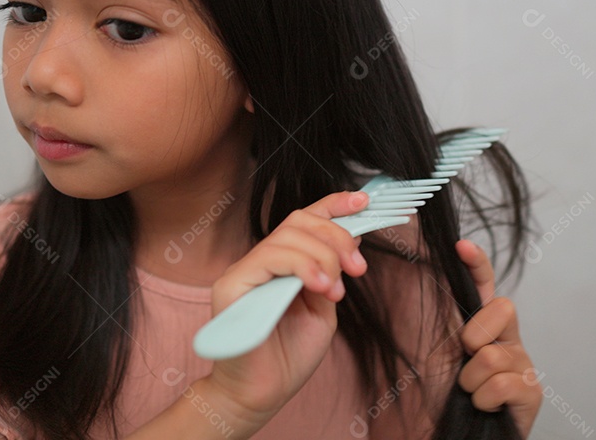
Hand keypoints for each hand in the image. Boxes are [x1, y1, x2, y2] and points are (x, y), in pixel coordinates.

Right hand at [204, 190, 370, 426]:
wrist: (262, 393)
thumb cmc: (289, 355)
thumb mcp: (323, 307)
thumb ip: (330, 274)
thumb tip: (347, 245)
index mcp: (284, 263)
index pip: (306, 219)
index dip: (334, 205)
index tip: (363, 202)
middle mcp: (262, 260)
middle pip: (300, 221)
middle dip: (337, 237)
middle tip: (357, 268)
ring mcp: (244, 270)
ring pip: (287, 235)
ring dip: (323, 257)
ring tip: (335, 290)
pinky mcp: (232, 285)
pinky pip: (270, 257)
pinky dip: (302, 266)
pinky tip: (320, 288)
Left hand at [454, 240, 541, 438]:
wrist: (449, 435)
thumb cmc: (443, 398)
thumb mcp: (438, 352)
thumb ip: (443, 319)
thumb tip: (420, 278)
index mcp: (483, 327)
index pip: (485, 286)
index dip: (478, 264)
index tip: (461, 246)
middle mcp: (507, 340)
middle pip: (503, 308)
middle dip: (475, 334)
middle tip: (465, 359)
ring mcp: (523, 366)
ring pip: (493, 355)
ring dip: (471, 380)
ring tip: (469, 393)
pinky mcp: (531, 393)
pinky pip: (501, 384)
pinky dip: (482, 399)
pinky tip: (483, 407)